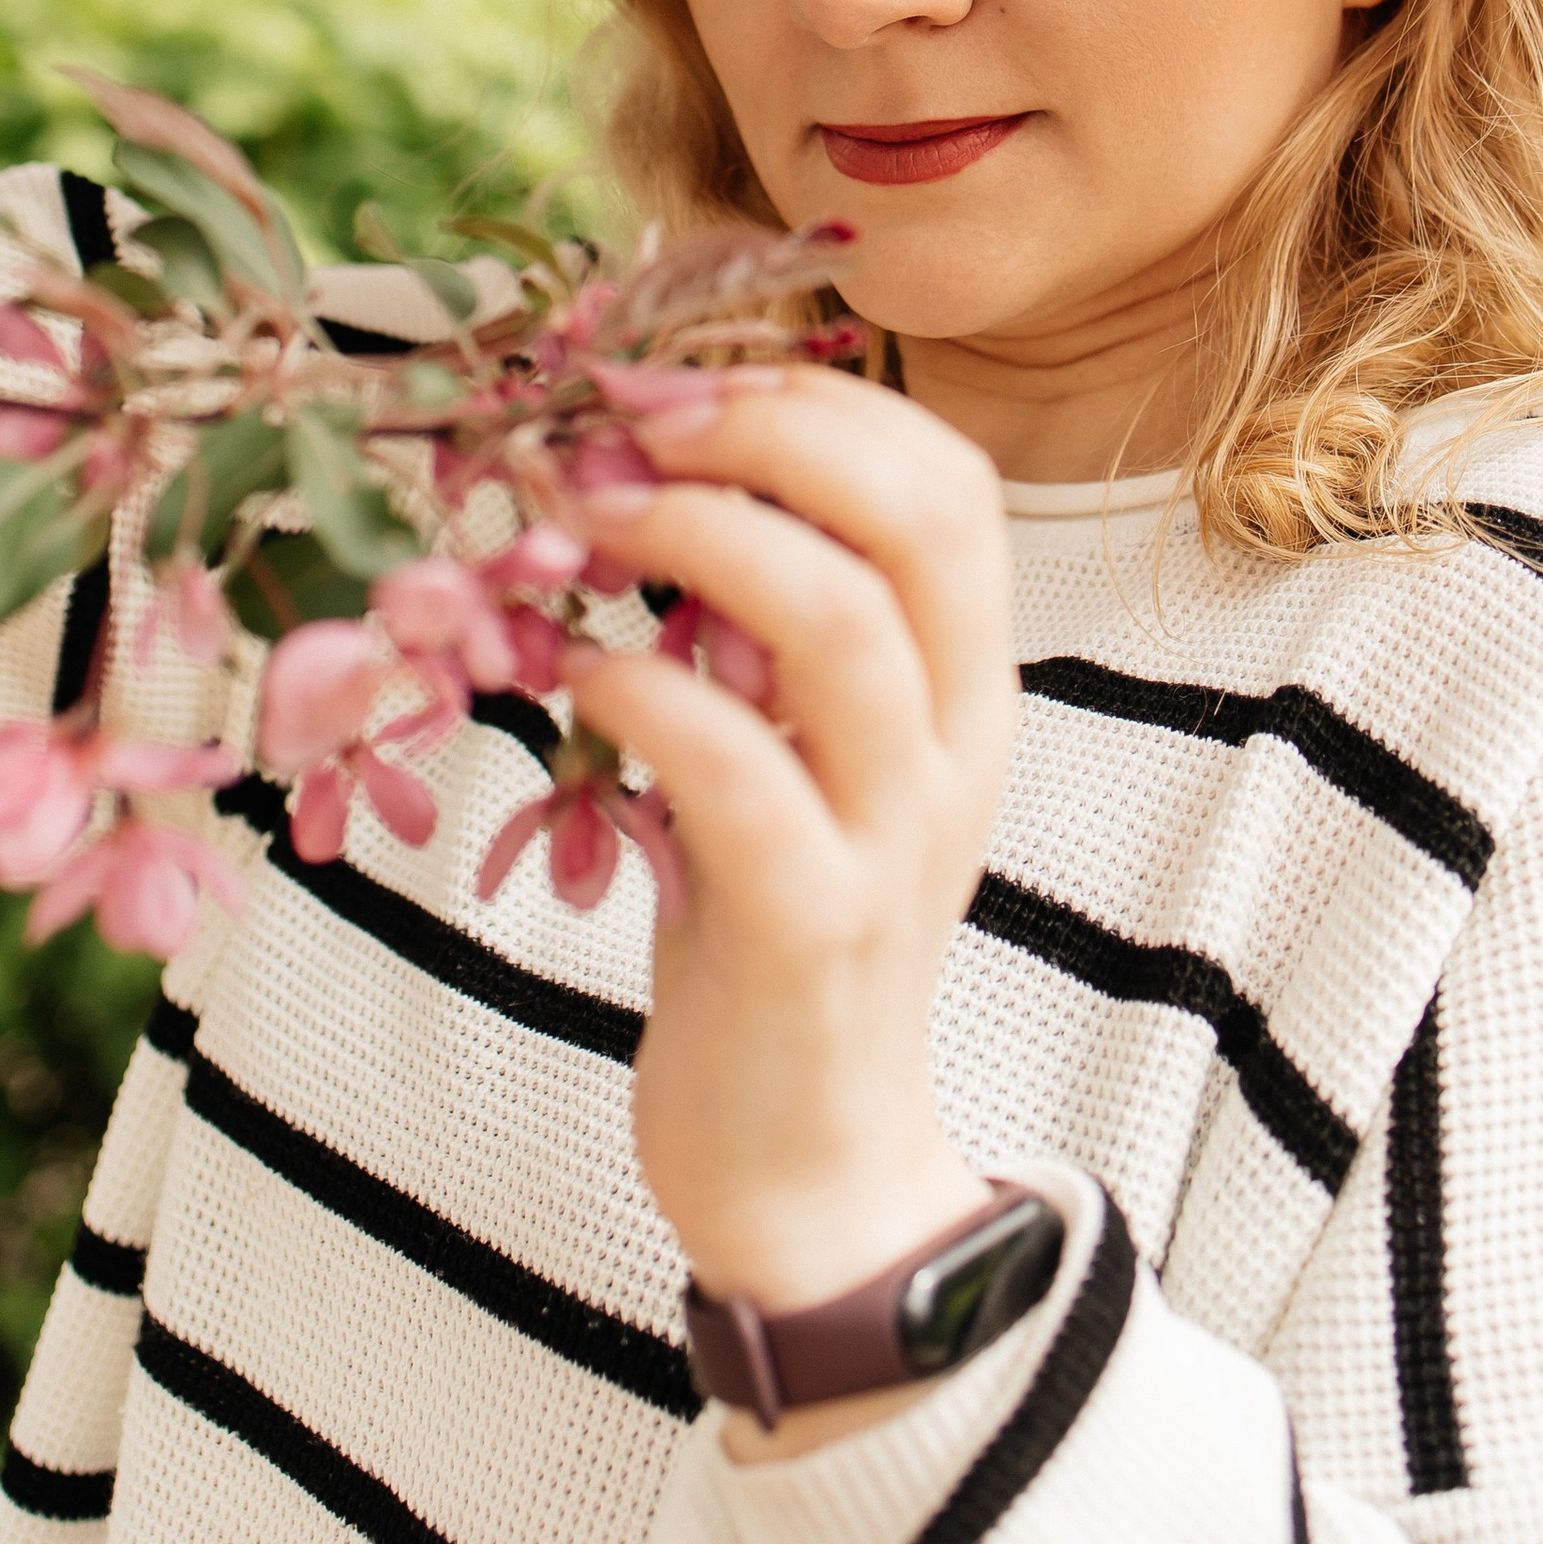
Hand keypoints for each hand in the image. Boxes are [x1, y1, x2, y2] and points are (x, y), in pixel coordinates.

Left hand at [569, 369, 1017, 1390]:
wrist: (812, 1166)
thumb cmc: (772, 935)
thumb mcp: (795, 757)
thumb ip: (759, 636)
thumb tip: (644, 472)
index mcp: (961, 689)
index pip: (951, 481)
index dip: (821, 399)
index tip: (683, 376)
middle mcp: (953, 747)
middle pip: (922, 521)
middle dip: (773, 431)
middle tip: (632, 414)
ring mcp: (894, 839)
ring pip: (847, 629)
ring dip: (706, 537)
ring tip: (591, 509)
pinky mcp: (815, 932)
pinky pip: (748, 781)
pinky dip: (654, 699)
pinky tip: (581, 673)